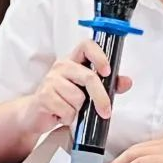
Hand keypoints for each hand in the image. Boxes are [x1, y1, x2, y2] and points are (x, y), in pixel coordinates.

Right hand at [18, 40, 132, 135]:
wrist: (35, 114)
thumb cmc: (63, 98)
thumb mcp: (87, 91)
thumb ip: (108, 85)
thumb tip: (127, 82)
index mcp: (73, 60)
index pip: (86, 45)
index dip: (99, 55)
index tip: (107, 71)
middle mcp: (62, 66)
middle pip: (89, 77)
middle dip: (101, 97)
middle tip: (106, 111)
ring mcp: (51, 80)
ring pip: (78, 97)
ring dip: (78, 110)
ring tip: (70, 109)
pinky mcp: (44, 96)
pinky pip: (67, 110)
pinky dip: (68, 117)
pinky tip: (61, 115)